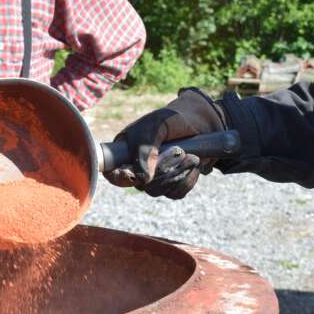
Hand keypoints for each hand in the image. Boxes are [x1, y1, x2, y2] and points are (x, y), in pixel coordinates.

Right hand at [103, 87, 224, 197]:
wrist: (201, 123)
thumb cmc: (173, 120)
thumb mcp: (158, 125)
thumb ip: (146, 147)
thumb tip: (142, 178)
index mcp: (125, 150)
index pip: (112, 172)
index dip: (120, 177)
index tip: (133, 174)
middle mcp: (136, 167)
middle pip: (140, 185)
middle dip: (163, 170)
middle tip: (180, 151)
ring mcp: (154, 178)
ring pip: (158, 191)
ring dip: (177, 174)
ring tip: (191, 155)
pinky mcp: (171, 185)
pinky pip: (175, 193)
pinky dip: (187, 180)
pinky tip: (194, 165)